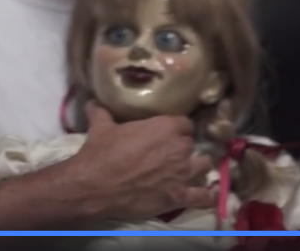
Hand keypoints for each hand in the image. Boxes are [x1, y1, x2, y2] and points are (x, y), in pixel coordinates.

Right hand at [68, 102, 215, 220]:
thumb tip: (92, 101)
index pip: (185, 124)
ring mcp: (182, 173)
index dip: (178, 129)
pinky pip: (204, 196)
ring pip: (204, 166)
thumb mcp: (101, 127)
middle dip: (183, 149)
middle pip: (192, 145)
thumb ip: (101, 113)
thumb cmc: (101, 153)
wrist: (95, 185)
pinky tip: (207, 194)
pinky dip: (207, 196)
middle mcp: (179, 148)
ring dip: (197, 168)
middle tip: (171, 156)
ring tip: (188, 172)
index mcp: (166, 127)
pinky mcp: (179, 196)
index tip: (171, 134)